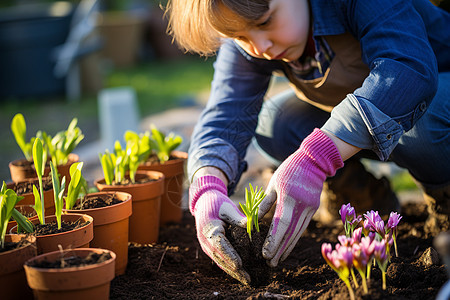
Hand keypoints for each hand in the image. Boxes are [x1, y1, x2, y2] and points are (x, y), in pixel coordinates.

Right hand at [189, 175, 249, 283]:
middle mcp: (205, 241)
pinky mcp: (210, 248)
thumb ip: (238, 218)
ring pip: (220, 262)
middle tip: (248, 279)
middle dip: (234, 270)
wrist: (204, 203)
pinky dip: (229, 267)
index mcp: (210, 229)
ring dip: (232, 272)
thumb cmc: (217, 204)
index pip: (220, 245)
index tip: (239, 265)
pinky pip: (220, 260)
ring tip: (246, 280)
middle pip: (220, 258)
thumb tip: (250, 224)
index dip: (229, 256)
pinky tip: (240, 274)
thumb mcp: (228, 208)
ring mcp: (206, 246)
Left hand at [259, 129, 343, 266]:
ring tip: (278, 260)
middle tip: (270, 264)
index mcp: (289, 197)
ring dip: (287, 248)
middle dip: (279, 250)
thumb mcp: (274, 183)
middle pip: (290, 232)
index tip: (265, 254)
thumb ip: (266, 203)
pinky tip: (288, 247)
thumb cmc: (289, 170)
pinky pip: (302, 227)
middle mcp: (302, 205)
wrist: (314, 161)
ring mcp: (310, 208)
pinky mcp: (313, 209)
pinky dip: (294, 238)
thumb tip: (255, 221)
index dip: (273, 240)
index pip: (281, 223)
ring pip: (298, 232)